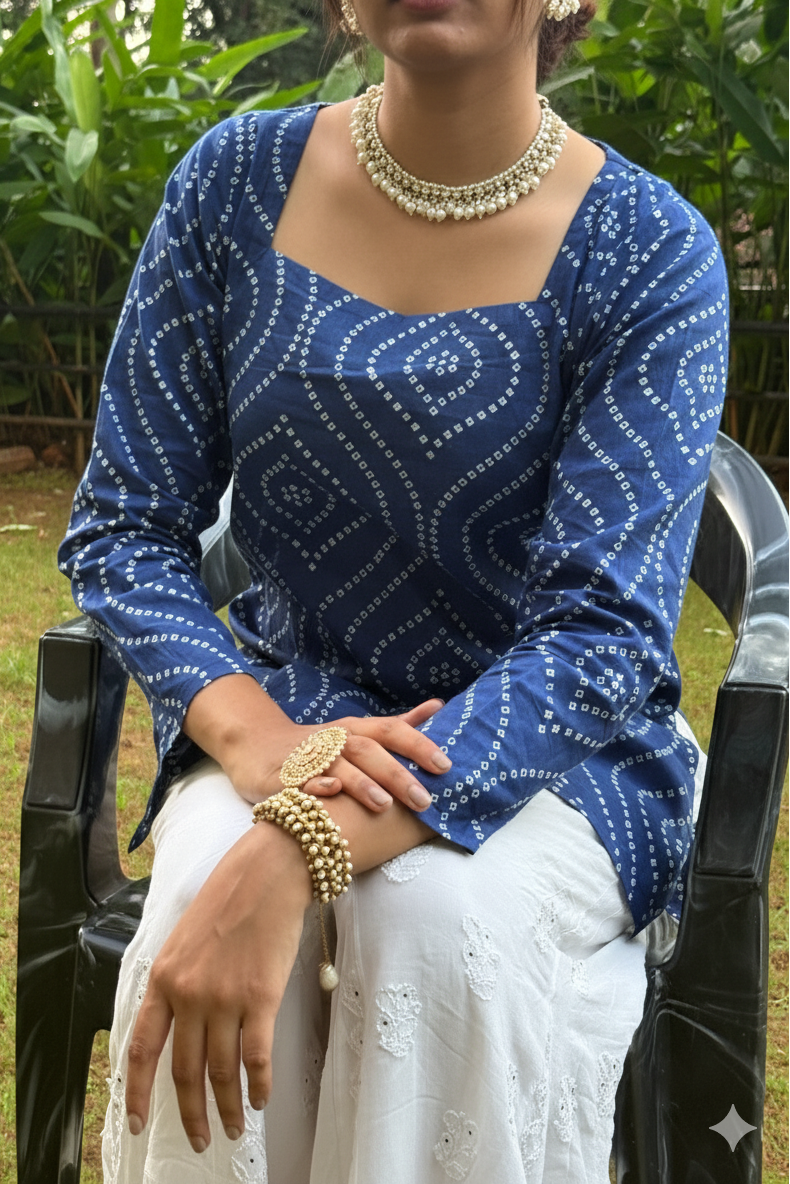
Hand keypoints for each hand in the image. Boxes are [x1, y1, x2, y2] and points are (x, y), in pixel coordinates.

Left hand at [125, 821, 311, 1152]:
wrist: (268, 873)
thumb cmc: (229, 900)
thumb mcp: (184, 940)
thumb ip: (176, 982)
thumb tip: (177, 1027)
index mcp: (164, 978)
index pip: (142, 1048)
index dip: (137, 1091)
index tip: (139, 1123)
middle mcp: (189, 993)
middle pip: (185, 1071)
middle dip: (192, 1114)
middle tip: (201, 1140)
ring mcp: (224, 997)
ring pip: (222, 1072)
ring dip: (228, 1107)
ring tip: (236, 1125)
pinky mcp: (260, 997)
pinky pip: (257, 1057)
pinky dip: (259, 1085)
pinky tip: (262, 1097)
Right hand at [185, 676, 451, 815]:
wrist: (257, 747)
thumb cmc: (320, 745)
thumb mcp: (359, 731)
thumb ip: (399, 725)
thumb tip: (439, 707)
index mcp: (355, 729)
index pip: (391, 730)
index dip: (418, 746)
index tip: (446, 766)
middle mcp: (335, 739)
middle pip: (368, 750)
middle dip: (397, 774)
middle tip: (424, 800)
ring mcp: (308, 757)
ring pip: (337, 765)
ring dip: (361, 782)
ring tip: (383, 805)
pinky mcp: (283, 777)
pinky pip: (300, 780)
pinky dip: (316, 785)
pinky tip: (332, 793)